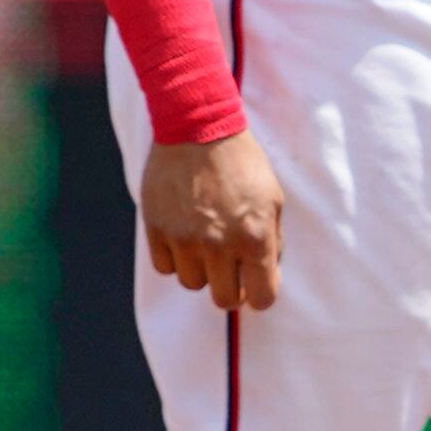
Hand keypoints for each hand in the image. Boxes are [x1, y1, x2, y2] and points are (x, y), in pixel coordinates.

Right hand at [142, 130, 287, 309]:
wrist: (199, 129)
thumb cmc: (242, 162)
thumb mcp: (274, 199)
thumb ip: (273, 242)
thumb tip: (268, 273)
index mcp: (255, 238)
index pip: (262, 298)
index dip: (260, 294)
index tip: (256, 284)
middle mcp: (219, 245)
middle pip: (224, 300)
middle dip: (232, 288)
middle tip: (232, 269)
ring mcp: (184, 239)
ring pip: (192, 284)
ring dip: (202, 271)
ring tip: (207, 244)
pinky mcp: (156, 229)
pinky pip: (165, 267)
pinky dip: (176, 258)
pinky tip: (185, 236)